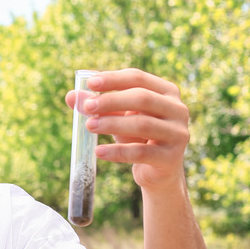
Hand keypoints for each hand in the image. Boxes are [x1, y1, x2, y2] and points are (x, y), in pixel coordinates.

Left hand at [66, 68, 189, 191]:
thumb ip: (97, 105)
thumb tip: (71, 96)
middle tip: (87, 107)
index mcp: (166, 92)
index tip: (90, 83)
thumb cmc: (137, 136)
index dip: (113, 79)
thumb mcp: (118, 117)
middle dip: (111, 101)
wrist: (158, 170)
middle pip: (142, 98)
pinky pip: (141, 152)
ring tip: (89, 126)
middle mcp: (177, 109)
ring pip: (142, 124)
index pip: (138, 78)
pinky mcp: (171, 158)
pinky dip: (117, 151)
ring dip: (112, 124)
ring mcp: (178, 133)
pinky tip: (99, 151)